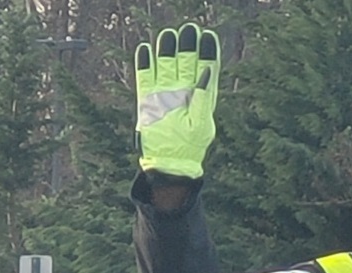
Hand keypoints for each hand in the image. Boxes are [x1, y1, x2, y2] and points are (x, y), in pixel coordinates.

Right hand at [135, 24, 219, 178]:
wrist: (170, 163)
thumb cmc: (190, 147)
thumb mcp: (202, 123)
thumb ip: (203, 97)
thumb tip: (207, 72)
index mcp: (200, 97)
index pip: (205, 69)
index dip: (207, 52)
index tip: (208, 36)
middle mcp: (183, 92)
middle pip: (185, 63)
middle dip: (187, 46)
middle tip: (189, 29)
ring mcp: (165, 95)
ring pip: (165, 66)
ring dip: (166, 50)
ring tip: (169, 35)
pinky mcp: (148, 100)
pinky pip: (145, 78)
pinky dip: (144, 64)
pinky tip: (145, 50)